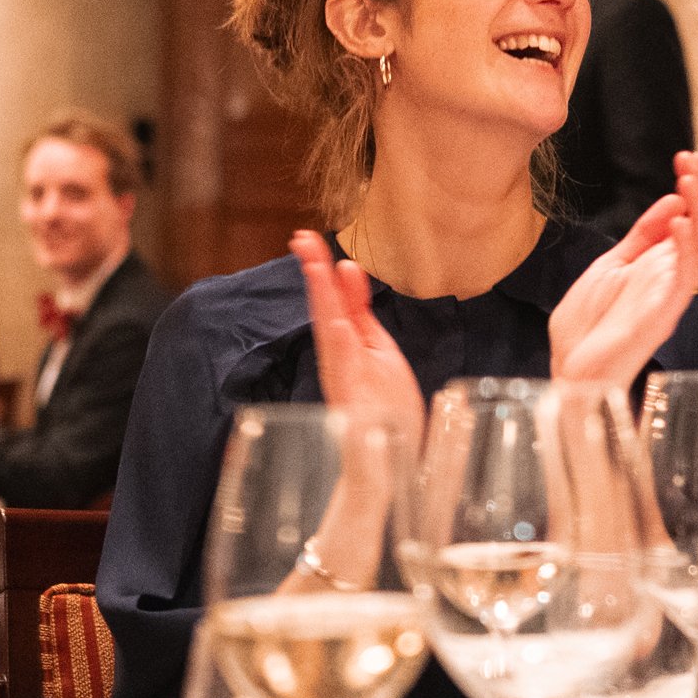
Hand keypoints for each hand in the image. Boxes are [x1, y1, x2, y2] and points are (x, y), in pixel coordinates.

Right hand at [292, 231, 423, 450]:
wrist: (396, 459)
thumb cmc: (387, 406)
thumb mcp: (379, 349)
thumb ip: (362, 313)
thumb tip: (350, 269)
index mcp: (350, 343)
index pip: (333, 298)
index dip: (320, 268)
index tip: (306, 237)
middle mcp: (342, 360)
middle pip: (326, 310)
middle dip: (315, 275)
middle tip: (302, 240)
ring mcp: (346, 382)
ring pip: (330, 336)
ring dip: (324, 302)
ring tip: (318, 270)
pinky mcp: (353, 406)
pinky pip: (344, 375)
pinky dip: (340, 349)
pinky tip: (338, 325)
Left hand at [549, 152, 697, 385]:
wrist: (568, 372)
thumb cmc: (588, 328)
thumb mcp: (611, 266)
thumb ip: (642, 236)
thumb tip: (673, 200)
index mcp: (662, 269)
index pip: (694, 223)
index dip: (696, 191)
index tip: (686, 158)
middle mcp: (673, 282)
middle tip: (693, 159)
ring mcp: (669, 299)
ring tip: (690, 180)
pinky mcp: (661, 316)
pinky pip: (683, 279)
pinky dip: (683, 247)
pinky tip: (678, 221)